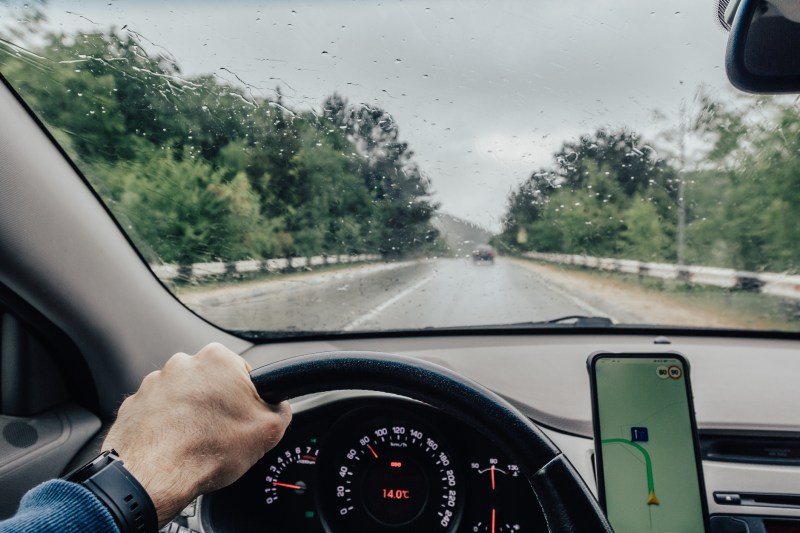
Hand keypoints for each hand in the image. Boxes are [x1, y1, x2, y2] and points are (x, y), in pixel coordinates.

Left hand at [102, 343, 290, 525]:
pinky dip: (167, 426)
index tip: (244, 418)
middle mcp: (184, 363)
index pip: (244, 374)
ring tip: (196, 442)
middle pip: (212, 383)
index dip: (248, 400)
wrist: (153, 476)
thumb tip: (278, 407)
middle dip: (218, 405)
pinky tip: (175, 445)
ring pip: (184, 397)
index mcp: (218, 359)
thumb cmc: (206, 450)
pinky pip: (159, 412)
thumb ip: (281, 408)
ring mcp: (155, 382)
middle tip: (222, 433)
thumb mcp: (270, 430)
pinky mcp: (135, 403)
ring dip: (191, 414)